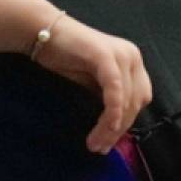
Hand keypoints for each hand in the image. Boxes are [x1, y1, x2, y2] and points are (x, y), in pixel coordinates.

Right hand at [32, 17, 152, 153]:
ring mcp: (121, 54)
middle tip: (100, 148)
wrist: (41, 32)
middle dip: (119, 129)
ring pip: (126, 99)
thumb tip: (113, 132)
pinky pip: (115, 90)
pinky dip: (112, 111)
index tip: (109, 143)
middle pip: (136, 102)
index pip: (139, 98)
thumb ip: (106, 99)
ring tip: (95, 144)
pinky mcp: (106, 56)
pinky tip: (105, 127)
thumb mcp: (92, 82)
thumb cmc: (64, 57)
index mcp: (132, 61)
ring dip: (111, 127)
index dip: (126, 123)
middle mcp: (132, 56)